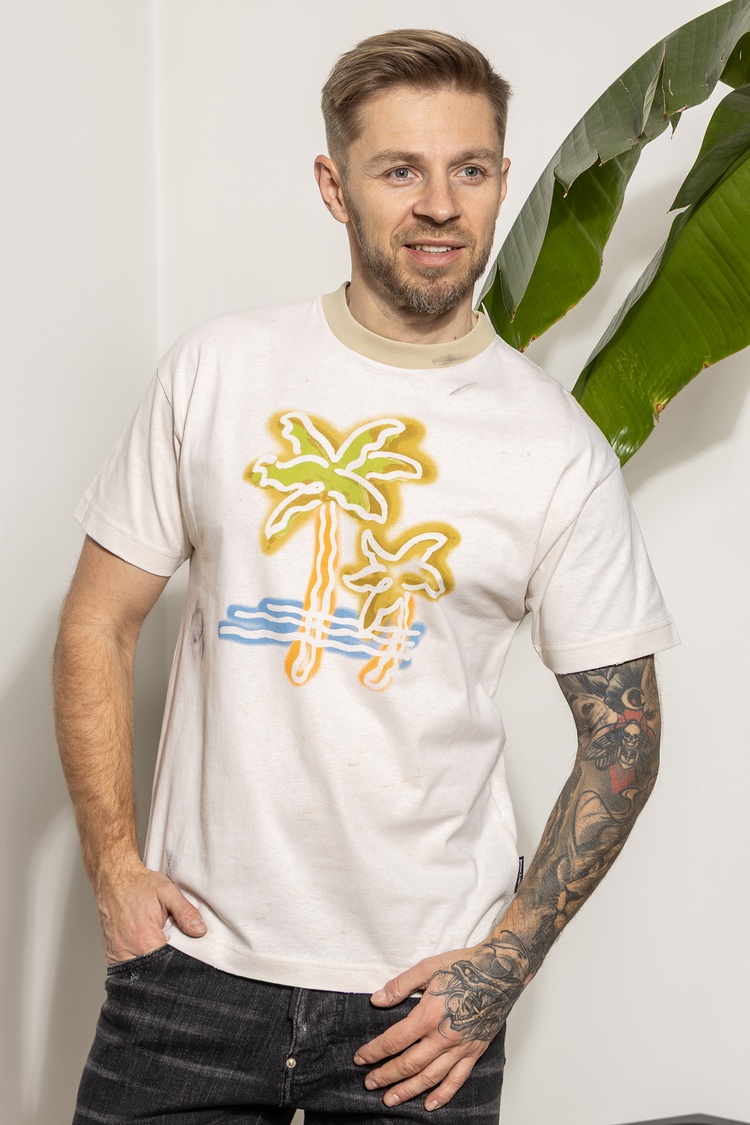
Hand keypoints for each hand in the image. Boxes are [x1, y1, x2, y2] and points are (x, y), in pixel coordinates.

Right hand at [96, 861, 205, 963]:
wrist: (114, 879)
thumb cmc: (139, 885)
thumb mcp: (167, 892)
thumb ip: (185, 912)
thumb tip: (200, 931)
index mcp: (144, 938)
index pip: (167, 966)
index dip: (180, 964)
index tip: (188, 959)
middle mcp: (127, 951)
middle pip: (153, 974)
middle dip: (167, 969)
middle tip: (176, 955)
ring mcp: (117, 956)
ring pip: (139, 975)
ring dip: (152, 970)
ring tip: (162, 955)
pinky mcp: (112, 956)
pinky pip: (127, 970)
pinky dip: (140, 966)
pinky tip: (149, 955)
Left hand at [353, 943, 513, 1111]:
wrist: (501, 972)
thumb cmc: (465, 966)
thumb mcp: (428, 968)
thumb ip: (400, 985)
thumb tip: (377, 1000)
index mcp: (429, 1015)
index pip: (394, 1040)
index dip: (375, 1051)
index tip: (361, 1058)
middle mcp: (444, 1036)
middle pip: (409, 1064)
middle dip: (386, 1075)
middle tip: (369, 1083)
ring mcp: (460, 1047)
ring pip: (430, 1077)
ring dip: (408, 1090)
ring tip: (391, 1099)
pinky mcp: (474, 1051)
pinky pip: (457, 1080)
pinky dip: (443, 1095)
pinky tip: (429, 1104)